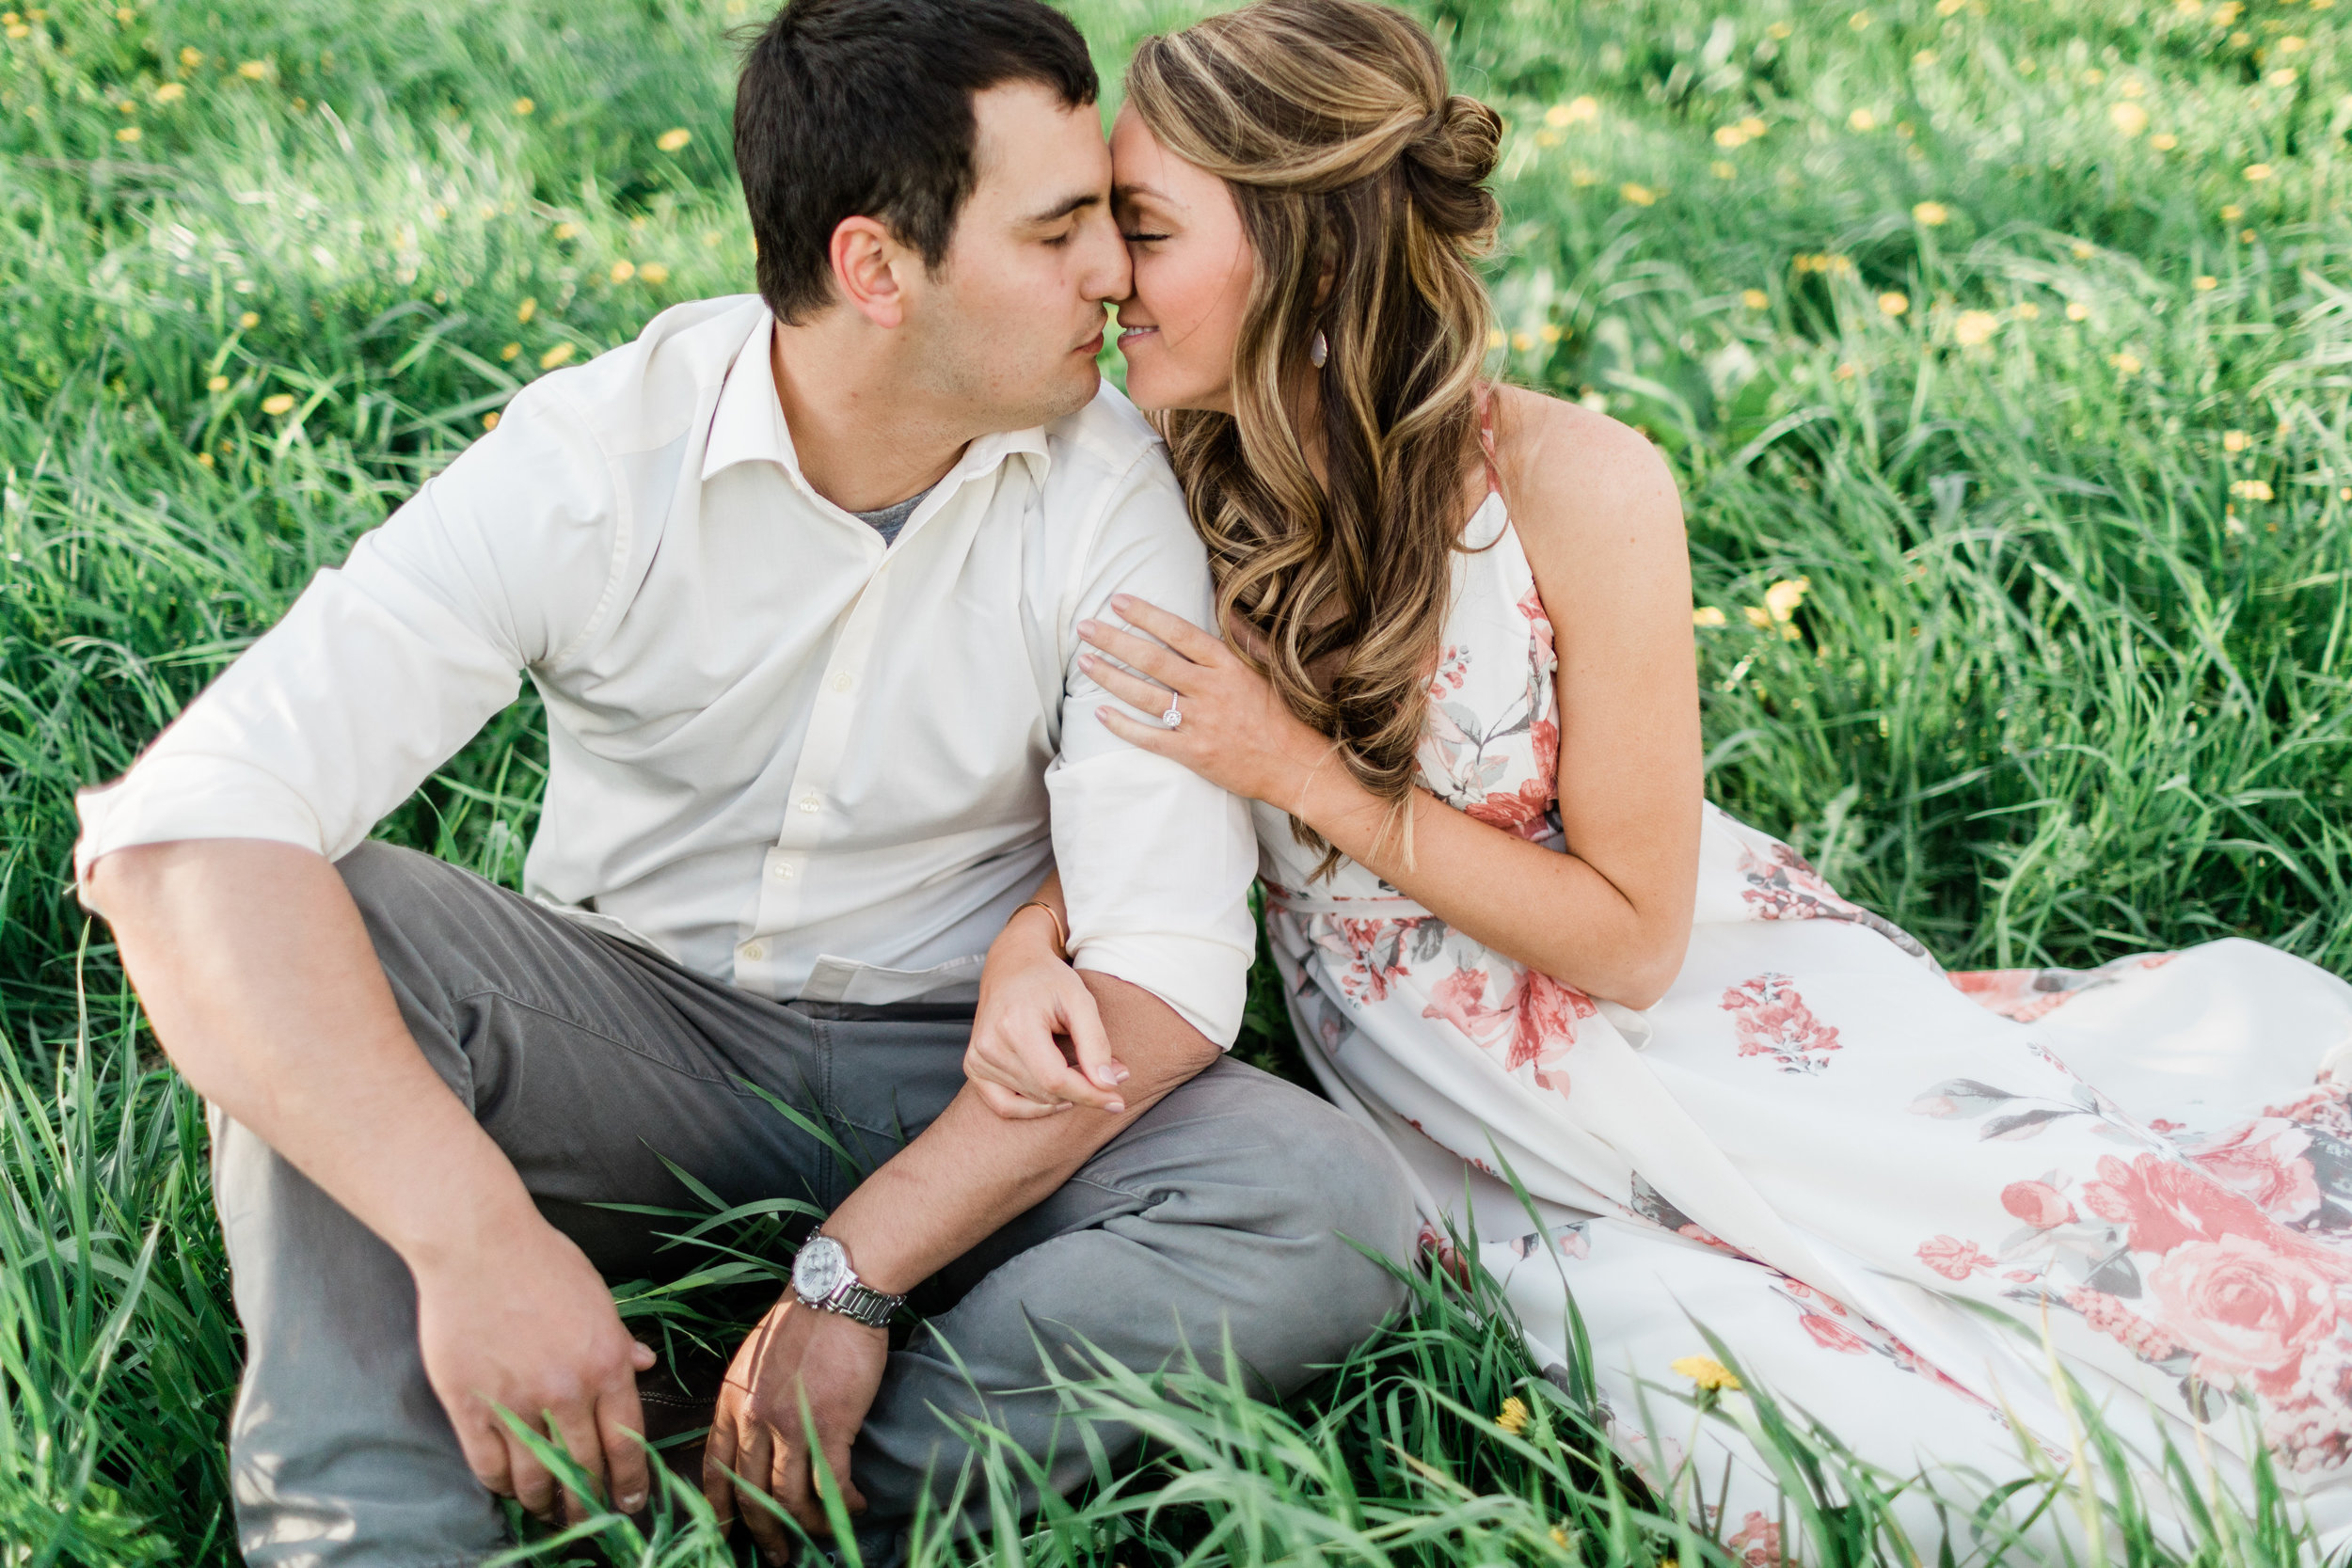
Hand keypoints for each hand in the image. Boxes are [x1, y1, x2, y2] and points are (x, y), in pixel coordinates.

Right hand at [411, 1213, 657, 1522]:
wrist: (477, 1244)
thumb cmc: (542, 1261)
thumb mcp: (597, 1296)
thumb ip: (619, 1340)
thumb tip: (644, 1364)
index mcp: (605, 1364)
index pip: (625, 1439)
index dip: (629, 1478)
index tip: (629, 1501)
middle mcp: (566, 1391)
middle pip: (583, 1466)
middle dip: (588, 1499)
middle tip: (587, 1515)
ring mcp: (516, 1402)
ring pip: (535, 1475)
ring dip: (543, 1501)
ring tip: (546, 1510)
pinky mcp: (470, 1405)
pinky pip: (488, 1464)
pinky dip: (499, 1484)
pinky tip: (507, 1487)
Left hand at [703, 1296, 889, 1559]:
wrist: (836, 1293)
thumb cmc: (802, 1319)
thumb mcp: (754, 1358)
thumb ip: (747, 1397)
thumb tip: (755, 1434)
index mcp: (731, 1401)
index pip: (715, 1468)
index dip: (719, 1508)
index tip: (725, 1532)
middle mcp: (753, 1419)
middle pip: (751, 1493)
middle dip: (764, 1531)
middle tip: (777, 1554)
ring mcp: (790, 1425)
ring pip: (790, 1496)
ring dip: (805, 1524)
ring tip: (818, 1537)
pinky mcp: (830, 1426)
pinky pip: (831, 1484)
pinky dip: (841, 1505)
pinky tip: (852, 1507)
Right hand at [967, 905, 1125, 1118]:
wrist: (1012, 965)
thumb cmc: (1048, 979)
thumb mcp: (1080, 1001)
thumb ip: (1095, 1043)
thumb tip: (1108, 1084)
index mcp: (1015, 1025)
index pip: (1055, 1080)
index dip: (1090, 1094)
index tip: (1116, 1100)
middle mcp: (990, 1045)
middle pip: (1045, 1093)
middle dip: (1083, 1092)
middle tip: (1107, 1077)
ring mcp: (977, 1058)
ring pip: (1032, 1101)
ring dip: (1062, 1096)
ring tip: (1080, 1075)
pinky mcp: (973, 1065)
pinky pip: (1004, 1106)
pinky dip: (1032, 1108)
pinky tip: (1055, 1098)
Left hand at [1077, 594, 1336, 811]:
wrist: (1294, 764)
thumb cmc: (1279, 714)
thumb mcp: (1265, 668)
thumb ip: (1239, 636)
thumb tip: (1220, 602)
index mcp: (1226, 665)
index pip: (1178, 632)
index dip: (1145, 615)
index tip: (1117, 601)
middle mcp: (1210, 690)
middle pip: (1152, 660)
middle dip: (1114, 641)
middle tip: (1084, 627)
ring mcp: (1200, 723)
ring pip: (1144, 695)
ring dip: (1110, 677)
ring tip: (1084, 662)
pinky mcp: (1192, 753)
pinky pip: (1149, 738)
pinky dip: (1122, 725)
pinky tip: (1100, 712)